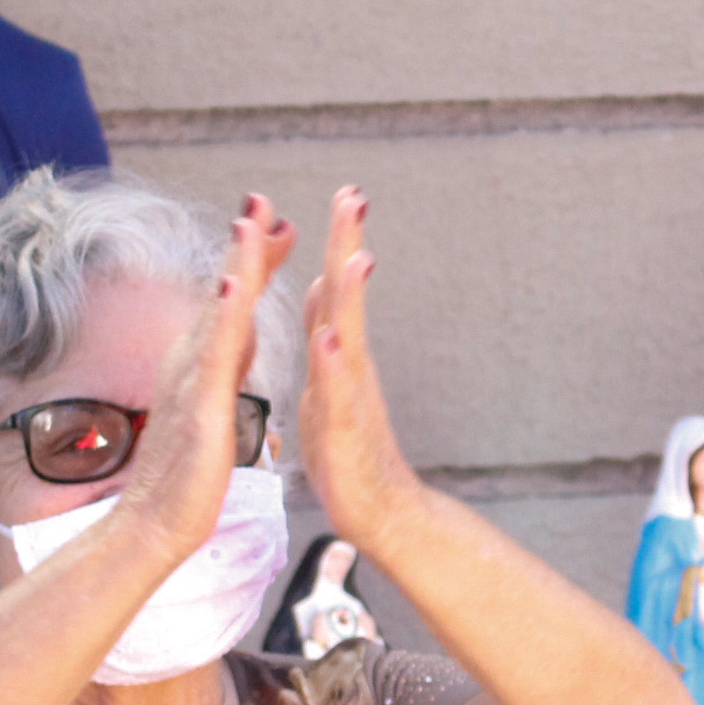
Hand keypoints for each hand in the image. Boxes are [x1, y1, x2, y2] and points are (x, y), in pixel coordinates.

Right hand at [112, 193, 294, 558]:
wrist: (158, 524)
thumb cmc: (188, 473)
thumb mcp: (216, 406)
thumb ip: (226, 368)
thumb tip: (238, 337)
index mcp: (205, 363)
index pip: (236, 302)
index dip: (256, 261)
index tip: (278, 221)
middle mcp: (194, 362)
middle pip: (225, 292)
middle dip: (244, 244)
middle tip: (262, 197)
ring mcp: (194, 382)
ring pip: (219, 313)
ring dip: (234, 264)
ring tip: (249, 220)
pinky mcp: (201, 408)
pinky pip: (215, 357)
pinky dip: (225, 319)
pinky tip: (236, 288)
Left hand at [299, 185, 416, 537]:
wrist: (382, 512)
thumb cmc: (351, 450)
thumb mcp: (329, 380)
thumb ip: (327, 331)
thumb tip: (321, 283)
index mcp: (338, 353)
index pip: (334, 285)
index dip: (339, 239)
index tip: (346, 192)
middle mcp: (349, 366)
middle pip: (346, 296)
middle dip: (348, 245)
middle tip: (353, 195)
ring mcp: (350, 396)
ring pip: (348, 336)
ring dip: (349, 296)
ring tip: (354, 255)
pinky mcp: (343, 431)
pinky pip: (337, 393)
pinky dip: (334, 365)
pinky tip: (331, 339)